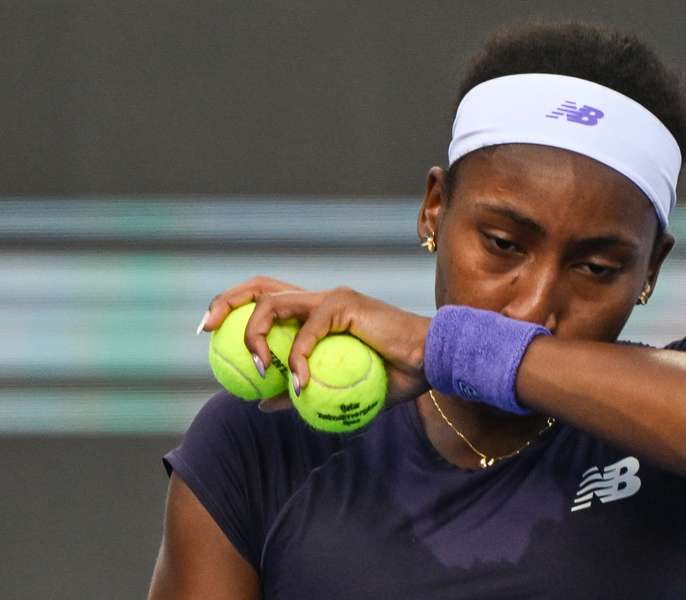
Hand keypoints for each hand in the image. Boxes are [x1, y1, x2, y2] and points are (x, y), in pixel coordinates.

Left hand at [199, 276, 431, 410]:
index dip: (232, 309)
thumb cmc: (395, 376)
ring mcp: (331, 298)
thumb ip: (301, 394)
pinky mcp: (344, 304)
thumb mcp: (340, 391)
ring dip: (255, 335)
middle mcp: (319, 298)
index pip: (266, 298)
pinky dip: (297, 359)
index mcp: (317, 313)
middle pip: (259, 286)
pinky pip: (307, 332)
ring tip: (260, 368)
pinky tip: (300, 384)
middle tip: (205, 331)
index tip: (208, 334)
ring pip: (273, 303)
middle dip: (225, 302)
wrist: (432, 362)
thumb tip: (261, 405)